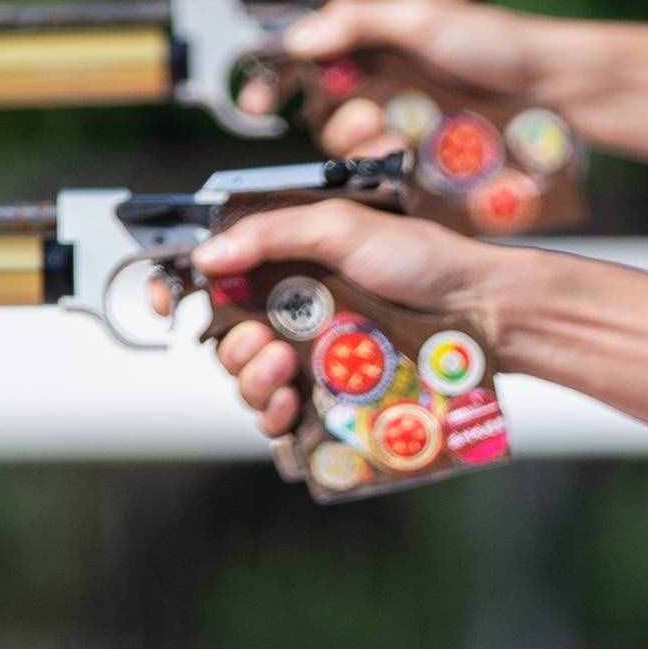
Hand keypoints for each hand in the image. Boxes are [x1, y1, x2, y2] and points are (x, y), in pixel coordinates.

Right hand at [201, 198, 513, 447]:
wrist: (480, 308)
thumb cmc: (419, 258)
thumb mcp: (343, 226)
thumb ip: (273, 233)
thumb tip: (206, 255)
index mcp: (284, 267)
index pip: (213, 281)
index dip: (179, 292)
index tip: (167, 301)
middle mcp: (290, 314)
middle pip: (223, 341)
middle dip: (228, 345)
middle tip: (262, 340)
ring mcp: (311, 360)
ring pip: (248, 383)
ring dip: (249, 380)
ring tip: (282, 368)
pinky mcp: (333, 399)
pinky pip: (282, 422)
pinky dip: (272, 419)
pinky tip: (285, 406)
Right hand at [278, 0, 576, 157]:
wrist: (551, 88)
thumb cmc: (496, 44)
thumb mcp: (422, 21)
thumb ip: (357, 23)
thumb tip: (299, 39)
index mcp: (373, 38)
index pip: (304, 55)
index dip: (273, 78)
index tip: (258, 103)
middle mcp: (379, 78)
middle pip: (319, 105)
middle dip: (329, 114)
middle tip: (364, 113)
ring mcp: (398, 117)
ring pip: (345, 140)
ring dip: (354, 141)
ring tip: (386, 136)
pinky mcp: (418, 152)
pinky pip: (378, 165)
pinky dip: (378, 164)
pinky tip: (400, 158)